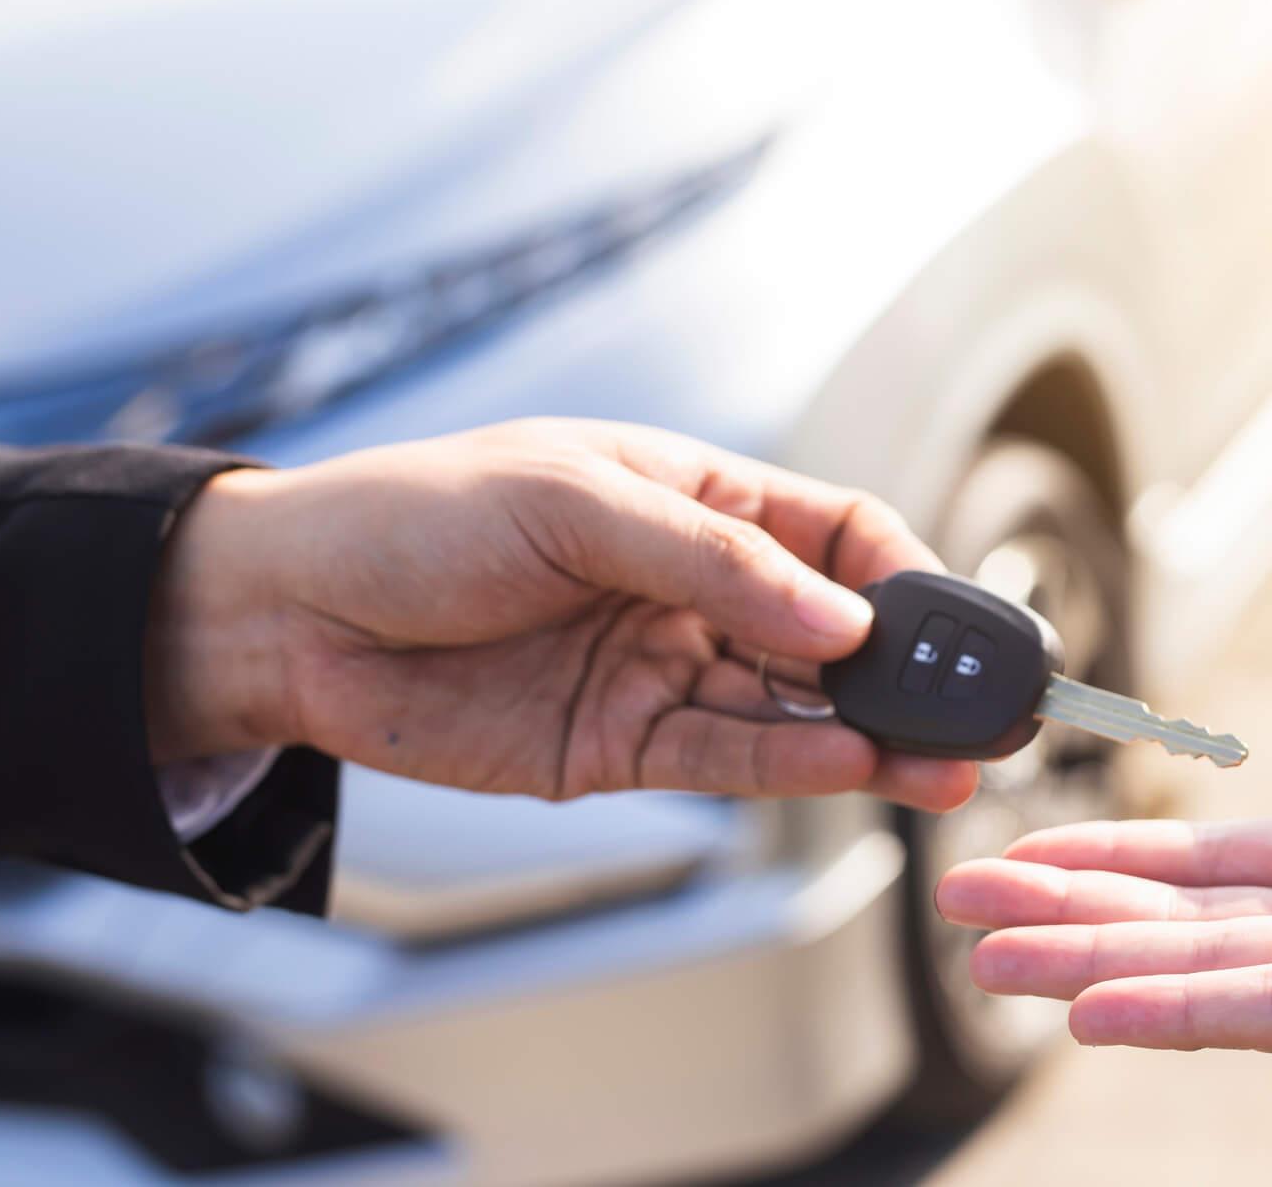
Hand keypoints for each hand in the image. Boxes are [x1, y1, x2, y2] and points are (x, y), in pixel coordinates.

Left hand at [145, 419, 978, 811]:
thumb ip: (715, 562)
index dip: (903, 574)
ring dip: (873, 738)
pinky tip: (855, 772)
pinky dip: (794, 769)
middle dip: (909, 671)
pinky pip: (729, 759)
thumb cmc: (421, 516)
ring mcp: (664, 666)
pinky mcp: (622, 744)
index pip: (836, 532)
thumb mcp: (575, 503)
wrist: (287, 614)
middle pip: (835, 630)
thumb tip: (841, 616)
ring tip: (948, 765)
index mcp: (696, 498)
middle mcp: (696, 586)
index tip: (951, 622)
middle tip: (984, 714)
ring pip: (796, 708)